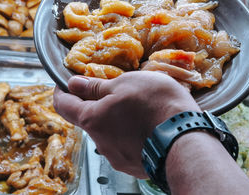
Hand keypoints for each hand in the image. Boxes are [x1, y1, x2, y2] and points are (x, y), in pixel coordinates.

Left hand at [53, 71, 200, 177]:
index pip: (64, 105)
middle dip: (97, 104)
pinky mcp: (135, 164)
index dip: (62, 91)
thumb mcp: (124, 84)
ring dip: (117, 119)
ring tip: (140, 106)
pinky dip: (132, 133)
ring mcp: (118, 157)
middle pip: (89, 119)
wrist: (186, 138)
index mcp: (92, 119)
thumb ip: (96, 87)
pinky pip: (127, 145)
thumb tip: (74, 84)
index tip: (66, 83)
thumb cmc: (156, 105)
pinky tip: (149, 124)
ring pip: (110, 133)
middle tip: (114, 90)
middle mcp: (100, 142)